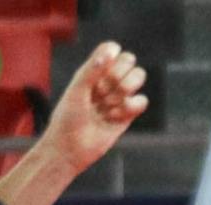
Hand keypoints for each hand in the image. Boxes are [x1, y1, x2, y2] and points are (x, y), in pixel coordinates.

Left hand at [40, 41, 149, 173]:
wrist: (71, 149)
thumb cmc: (68, 118)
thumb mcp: (77, 90)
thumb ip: (93, 69)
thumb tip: (112, 51)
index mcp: (92, 70)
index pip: (111, 49)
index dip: (111, 55)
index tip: (99, 70)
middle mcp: (107, 81)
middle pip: (129, 60)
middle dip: (118, 74)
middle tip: (101, 92)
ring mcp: (119, 97)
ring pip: (138, 77)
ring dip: (125, 89)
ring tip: (108, 105)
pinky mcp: (128, 115)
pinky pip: (142, 101)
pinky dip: (130, 108)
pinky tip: (113, 118)